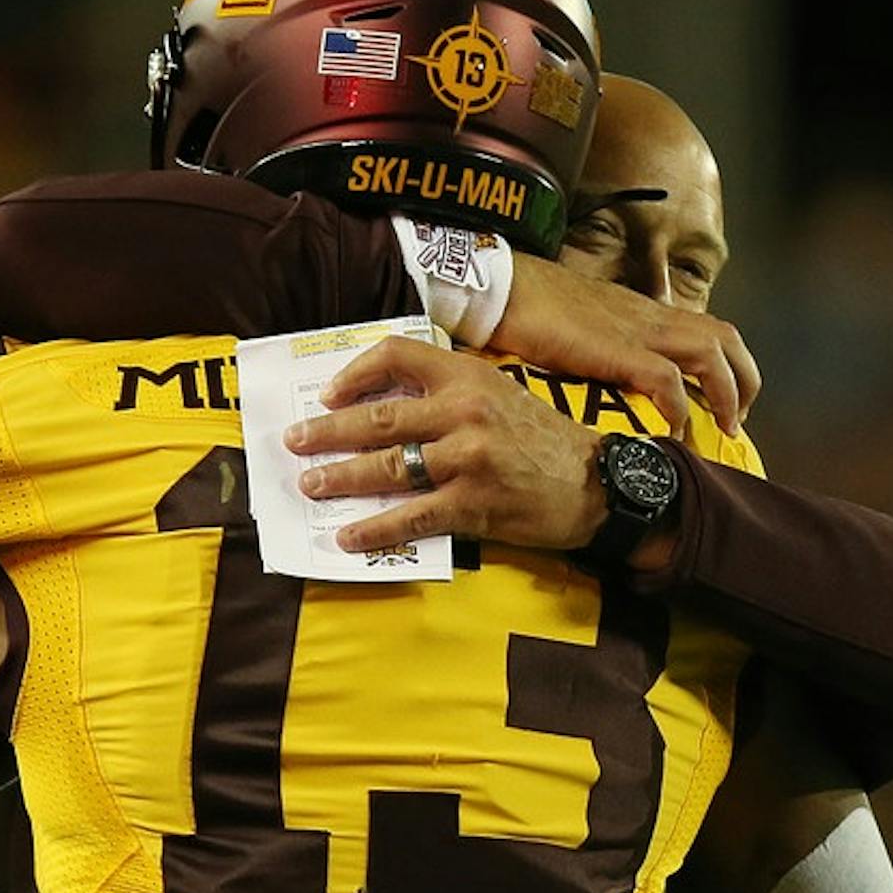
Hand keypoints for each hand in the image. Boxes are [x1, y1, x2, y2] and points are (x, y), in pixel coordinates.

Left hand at [283, 337, 607, 551]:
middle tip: (294, 443)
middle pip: (379, 419)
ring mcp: (467, 458)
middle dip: (328, 432)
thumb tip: (384, 408)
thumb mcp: (500, 395)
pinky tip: (348, 537)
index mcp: (467, 376)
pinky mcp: (474, 503)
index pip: (398, 355)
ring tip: (310, 485)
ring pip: (387, 468)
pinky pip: (411, 517)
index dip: (355, 373)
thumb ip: (449, 393)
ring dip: (341, 477)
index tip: (328, 393)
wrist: (597, 484)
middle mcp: (464, 411)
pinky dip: (374, 529)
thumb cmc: (543, 440)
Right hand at [493, 253, 760, 436]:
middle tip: (734, 420)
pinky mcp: (618, 350)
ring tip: (721, 429)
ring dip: (725, 394)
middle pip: (725, 339)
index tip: (724, 400)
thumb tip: (610, 376)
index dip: (728, 365)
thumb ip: (606, 345)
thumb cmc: (532, 305)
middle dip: (743, 380)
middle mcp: (652, 317)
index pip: (706, 330)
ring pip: (712, 354)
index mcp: (645, 312)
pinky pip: (668, 379)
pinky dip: (680, 407)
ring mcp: (638, 331)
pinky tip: (675, 432)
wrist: (504, 287)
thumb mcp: (584, 324)